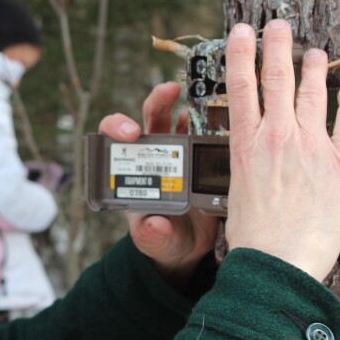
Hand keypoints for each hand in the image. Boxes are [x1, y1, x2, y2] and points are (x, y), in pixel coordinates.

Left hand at [98, 82, 218, 287]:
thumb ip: (151, 234)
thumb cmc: (162, 240)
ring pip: (179, 118)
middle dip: (158, 100)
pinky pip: (206, 134)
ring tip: (202, 99)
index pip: (114, 138)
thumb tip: (154, 224)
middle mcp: (152, 154)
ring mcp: (178, 153)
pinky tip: (225, 120)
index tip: (130, 132)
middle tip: (169, 92)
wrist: (189, 247)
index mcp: (132, 169)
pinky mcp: (202, 157)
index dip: (117, 127)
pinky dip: (214, 123)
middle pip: (150, 117)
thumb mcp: (154, 241)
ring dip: (189, 104)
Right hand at [224, 20, 339, 280]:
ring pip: (313, 94)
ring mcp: (312, 148)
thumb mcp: (236, 188)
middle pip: (277, 78)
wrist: (279, 261)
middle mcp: (278, 137)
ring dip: (314, 68)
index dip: (240, 54)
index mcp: (245, 144)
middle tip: (277, 26)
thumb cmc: (253, 233)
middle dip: (277, 46)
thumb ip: (248, 159)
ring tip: (315, 52)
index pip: (240, 86)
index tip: (241, 32)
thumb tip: (257, 144)